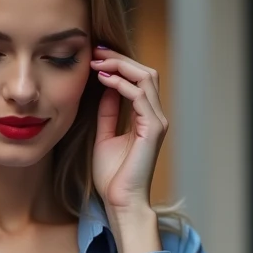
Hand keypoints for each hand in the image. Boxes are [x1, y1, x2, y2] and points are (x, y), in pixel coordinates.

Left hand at [90, 47, 169, 213]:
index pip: (138, 80)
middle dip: (120, 58)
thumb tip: (104, 89)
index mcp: (146, 118)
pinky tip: (103, 79)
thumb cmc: (113, 176)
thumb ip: (107, 113)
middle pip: (145, 73)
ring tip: (97, 62)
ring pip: (145, 79)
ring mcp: (157, 121)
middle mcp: (155, 116)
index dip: (118, 64)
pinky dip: (122, 84)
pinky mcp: (154, 129)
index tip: (95, 57)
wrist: (120, 201)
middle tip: (96, 52)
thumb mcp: (105, 136)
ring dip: (120, 66)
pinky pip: (140, 96)